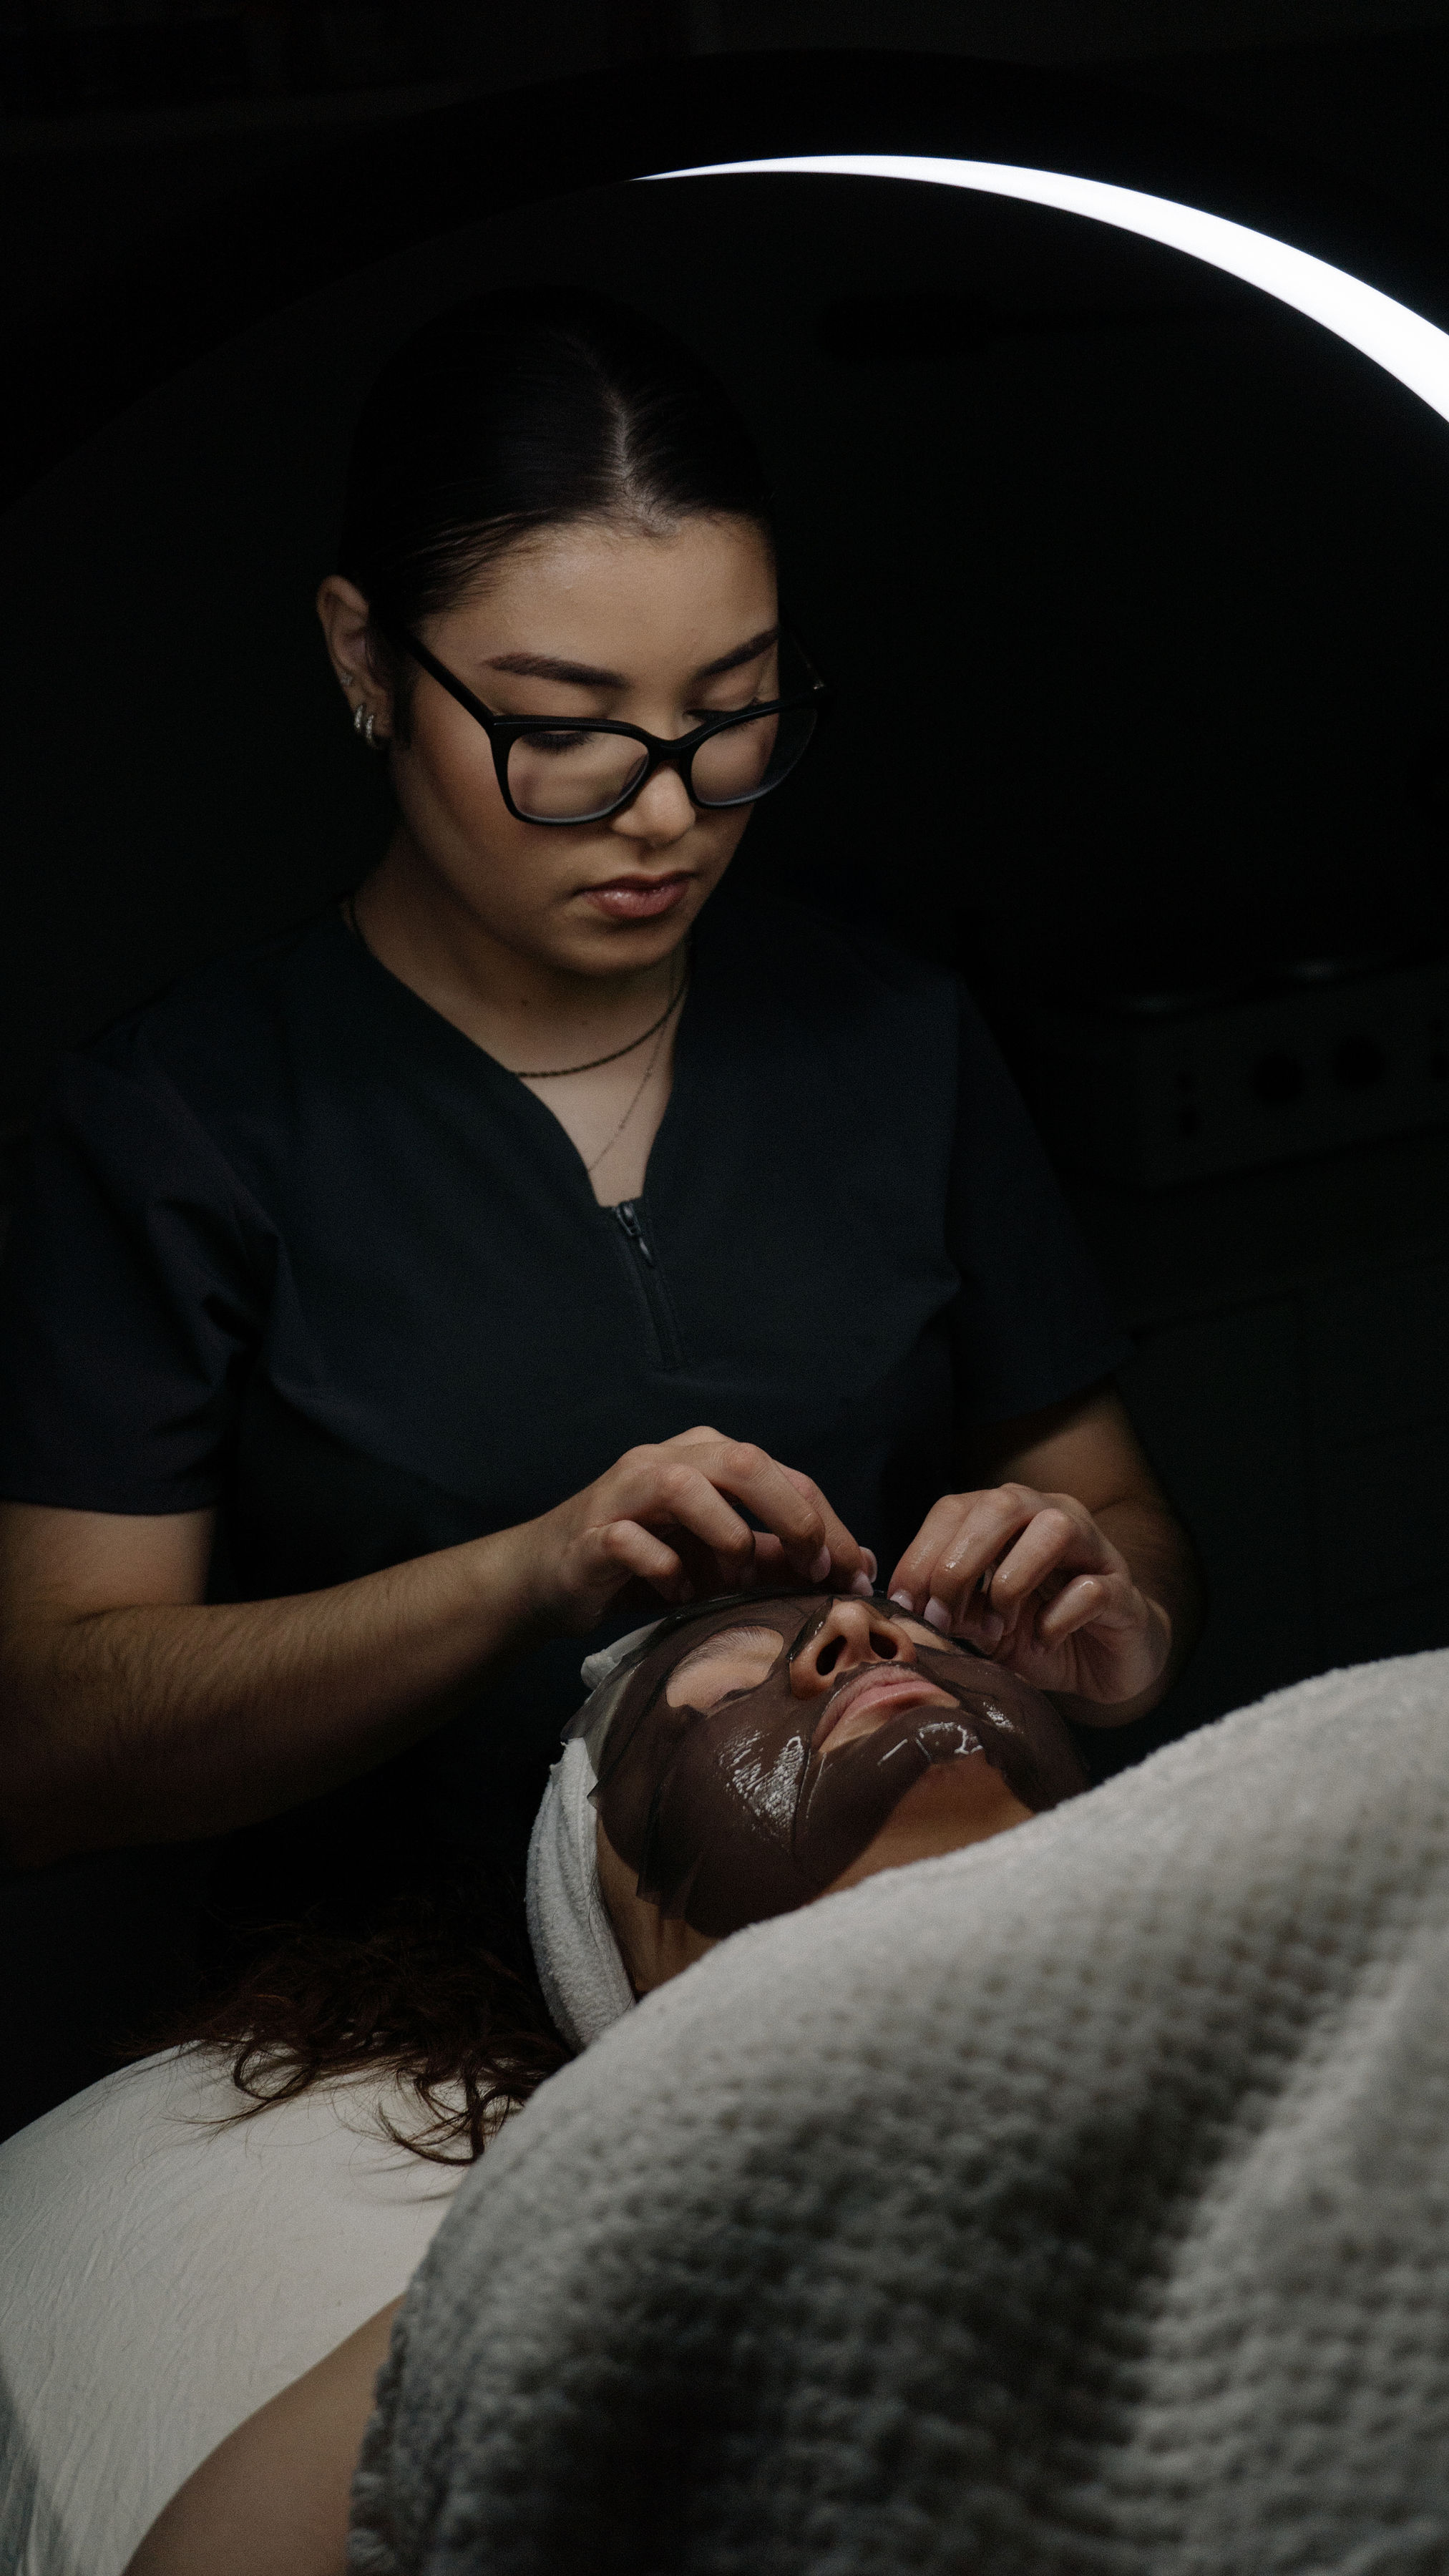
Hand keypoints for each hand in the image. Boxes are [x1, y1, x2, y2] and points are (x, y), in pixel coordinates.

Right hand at [506, 1428, 872, 1636]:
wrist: (546, 1578)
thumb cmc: (640, 1565)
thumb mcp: (717, 1560)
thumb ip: (772, 1556)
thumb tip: (850, 1564)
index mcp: (706, 1457)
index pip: (783, 1474)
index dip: (825, 1521)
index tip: (853, 1571)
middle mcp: (667, 1461)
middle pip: (743, 1462)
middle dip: (792, 1516)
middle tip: (816, 1568)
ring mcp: (626, 1492)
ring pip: (686, 1488)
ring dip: (725, 1538)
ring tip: (735, 1581)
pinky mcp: (593, 1532)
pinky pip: (634, 1542)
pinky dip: (666, 1572)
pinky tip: (677, 1595)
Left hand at [887, 1483, 1170, 1708]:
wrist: (1103, 1662)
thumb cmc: (1034, 1632)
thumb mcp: (978, 1621)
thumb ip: (947, 1607)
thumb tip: (901, 1611)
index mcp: (1006, 1516)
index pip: (955, 1509)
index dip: (921, 1554)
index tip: (902, 1605)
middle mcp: (1049, 1515)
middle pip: (1001, 1505)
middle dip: (959, 1563)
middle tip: (941, 1617)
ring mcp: (1092, 1548)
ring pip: (1053, 1529)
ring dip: (1011, 1582)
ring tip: (997, 1628)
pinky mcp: (1122, 1589)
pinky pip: (1091, 1589)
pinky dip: (1058, 1618)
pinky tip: (1044, 1640)